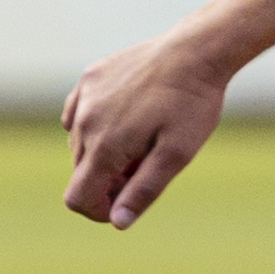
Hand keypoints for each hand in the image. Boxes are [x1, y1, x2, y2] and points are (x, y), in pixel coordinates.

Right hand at [61, 33, 229, 227]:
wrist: (196, 51)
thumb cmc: (191, 105)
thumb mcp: (176, 155)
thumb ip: (144, 190)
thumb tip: (118, 222)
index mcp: (104, 145)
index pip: (77, 198)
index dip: (100, 210)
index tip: (127, 201)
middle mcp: (84, 121)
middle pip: (81, 172)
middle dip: (108, 180)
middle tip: (147, 165)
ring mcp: (84, 96)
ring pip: (79, 143)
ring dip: (104, 152)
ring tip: (143, 138)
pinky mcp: (90, 77)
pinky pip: (79, 112)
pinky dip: (96, 124)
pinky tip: (127, 116)